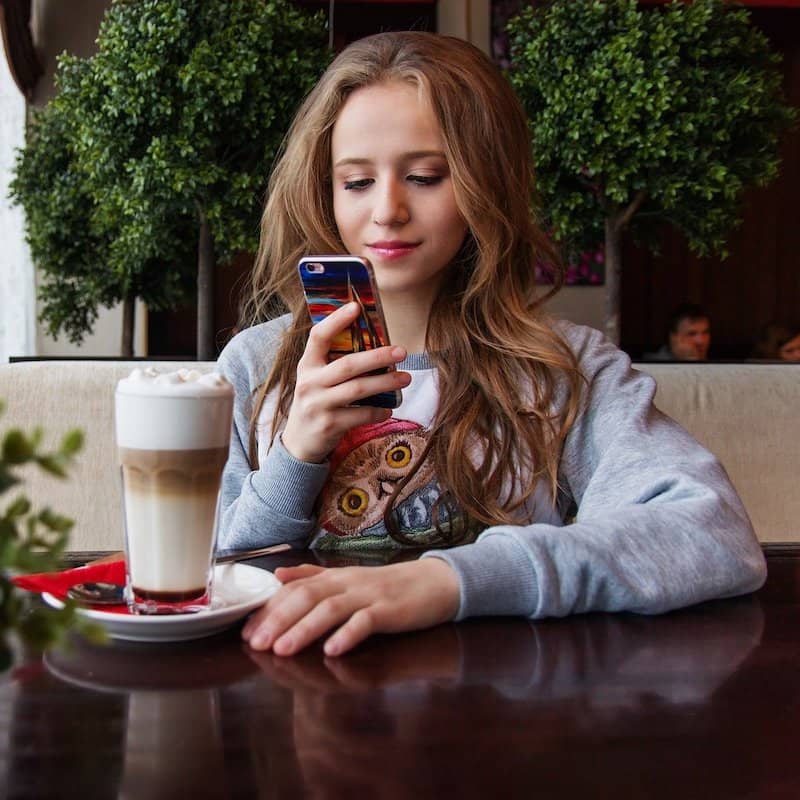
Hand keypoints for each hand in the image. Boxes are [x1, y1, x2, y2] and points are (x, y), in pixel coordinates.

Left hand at [241, 558, 460, 655]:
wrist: (434, 583)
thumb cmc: (388, 586)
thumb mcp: (348, 578)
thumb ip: (314, 576)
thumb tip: (279, 575)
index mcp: (335, 577)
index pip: (296, 589)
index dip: (270, 608)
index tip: (246, 629)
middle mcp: (348, 583)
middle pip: (308, 597)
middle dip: (279, 619)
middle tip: (256, 643)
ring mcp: (370, 596)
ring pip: (332, 608)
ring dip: (305, 629)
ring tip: (283, 649)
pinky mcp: (391, 611)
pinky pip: (367, 622)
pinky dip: (348, 635)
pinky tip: (333, 650)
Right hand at [282, 302, 410, 462]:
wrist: (299, 442)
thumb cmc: (316, 402)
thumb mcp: (317, 379)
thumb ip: (334, 362)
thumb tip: (375, 344)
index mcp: (306, 365)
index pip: (318, 337)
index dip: (336, 321)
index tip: (356, 307)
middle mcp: (309, 383)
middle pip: (347, 365)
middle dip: (377, 356)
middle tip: (401, 351)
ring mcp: (318, 405)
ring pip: (358, 389)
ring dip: (385, 382)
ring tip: (405, 378)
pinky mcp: (329, 425)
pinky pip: (361, 415)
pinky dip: (379, 411)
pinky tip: (389, 409)